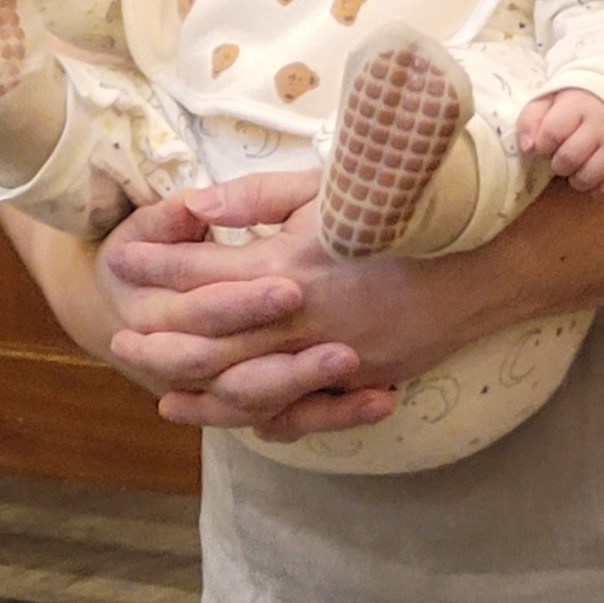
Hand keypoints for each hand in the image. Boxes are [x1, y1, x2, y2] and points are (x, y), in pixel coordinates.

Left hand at [96, 170, 517, 436]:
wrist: (486, 262)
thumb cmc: (406, 212)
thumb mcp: (332, 187)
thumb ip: (260, 195)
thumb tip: (197, 206)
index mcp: (289, 260)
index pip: (201, 268)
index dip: (155, 263)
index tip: (121, 256)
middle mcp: (302, 315)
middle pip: (208, 340)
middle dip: (158, 340)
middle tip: (118, 340)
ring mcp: (331, 354)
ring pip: (244, 385)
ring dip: (197, 389)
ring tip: (157, 388)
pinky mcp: (358, 378)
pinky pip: (296, 409)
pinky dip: (256, 415)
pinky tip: (230, 413)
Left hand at [515, 86, 603, 196]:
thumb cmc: (582, 101)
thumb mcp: (552, 98)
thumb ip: (531, 118)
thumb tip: (528, 148)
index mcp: (580, 104)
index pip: (551, 133)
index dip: (544, 144)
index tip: (550, 141)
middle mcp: (603, 124)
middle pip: (568, 159)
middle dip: (558, 163)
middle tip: (564, 156)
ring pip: (587, 178)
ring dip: (576, 178)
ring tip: (579, 166)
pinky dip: (597, 189)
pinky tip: (595, 175)